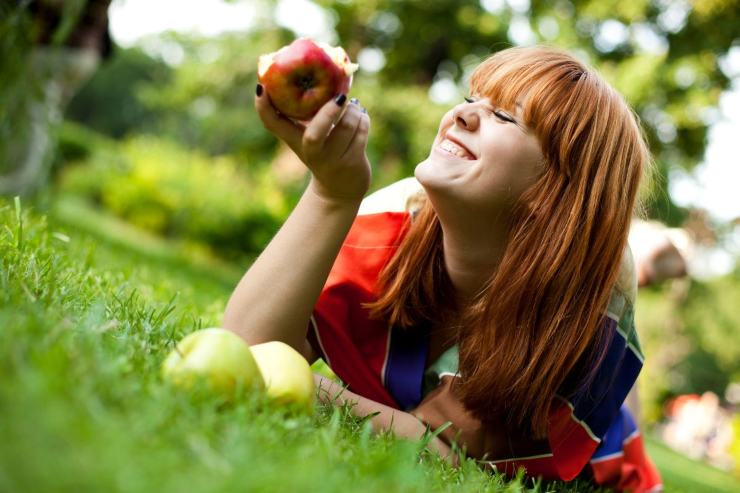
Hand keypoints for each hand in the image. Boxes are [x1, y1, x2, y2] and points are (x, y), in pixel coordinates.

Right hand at [255, 87, 370, 203]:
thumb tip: (320, 70)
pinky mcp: (352, 163)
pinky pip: (361, 131)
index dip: (263, 107)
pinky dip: (364, 119)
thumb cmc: (323, 150)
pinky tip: (360, 118)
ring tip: (352, 106)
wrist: (339, 188)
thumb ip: (310, 109)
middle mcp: (310, 152)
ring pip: (348, 126)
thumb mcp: (311, 133)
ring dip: (354, 110)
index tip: (261, 86)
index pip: (272, 124)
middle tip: (340, 97)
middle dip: (329, 113)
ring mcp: (332, 160)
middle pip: (315, 134)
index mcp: (295, 140)